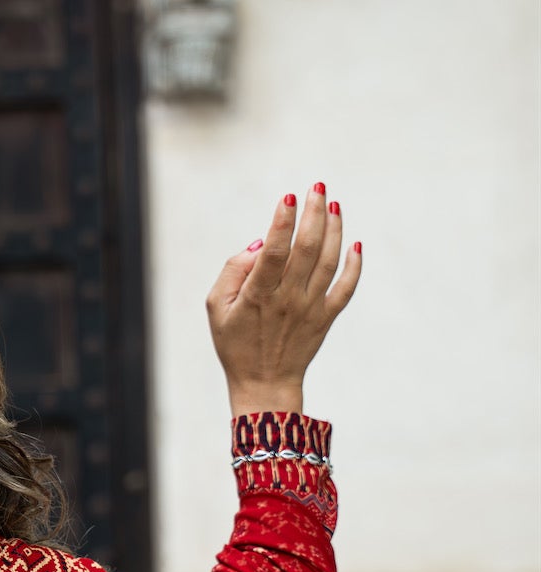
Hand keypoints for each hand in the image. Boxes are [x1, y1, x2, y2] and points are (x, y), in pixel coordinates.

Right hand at [207, 184, 361, 416]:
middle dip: (314, 213)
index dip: (283, 222)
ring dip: (334, 229)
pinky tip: (355, 243)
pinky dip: (354, 264)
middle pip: (308, 248)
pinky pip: (346, 287)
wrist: (264, 384)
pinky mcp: (326, 317)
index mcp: (259, 294)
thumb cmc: (235, 343)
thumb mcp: (215, 308)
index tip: (289, 198)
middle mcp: (289, 298)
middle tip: (317, 187)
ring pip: (329, 261)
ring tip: (333, 204)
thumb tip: (261, 243)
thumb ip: (233, 271)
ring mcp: (311, 308)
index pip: (275, 251)